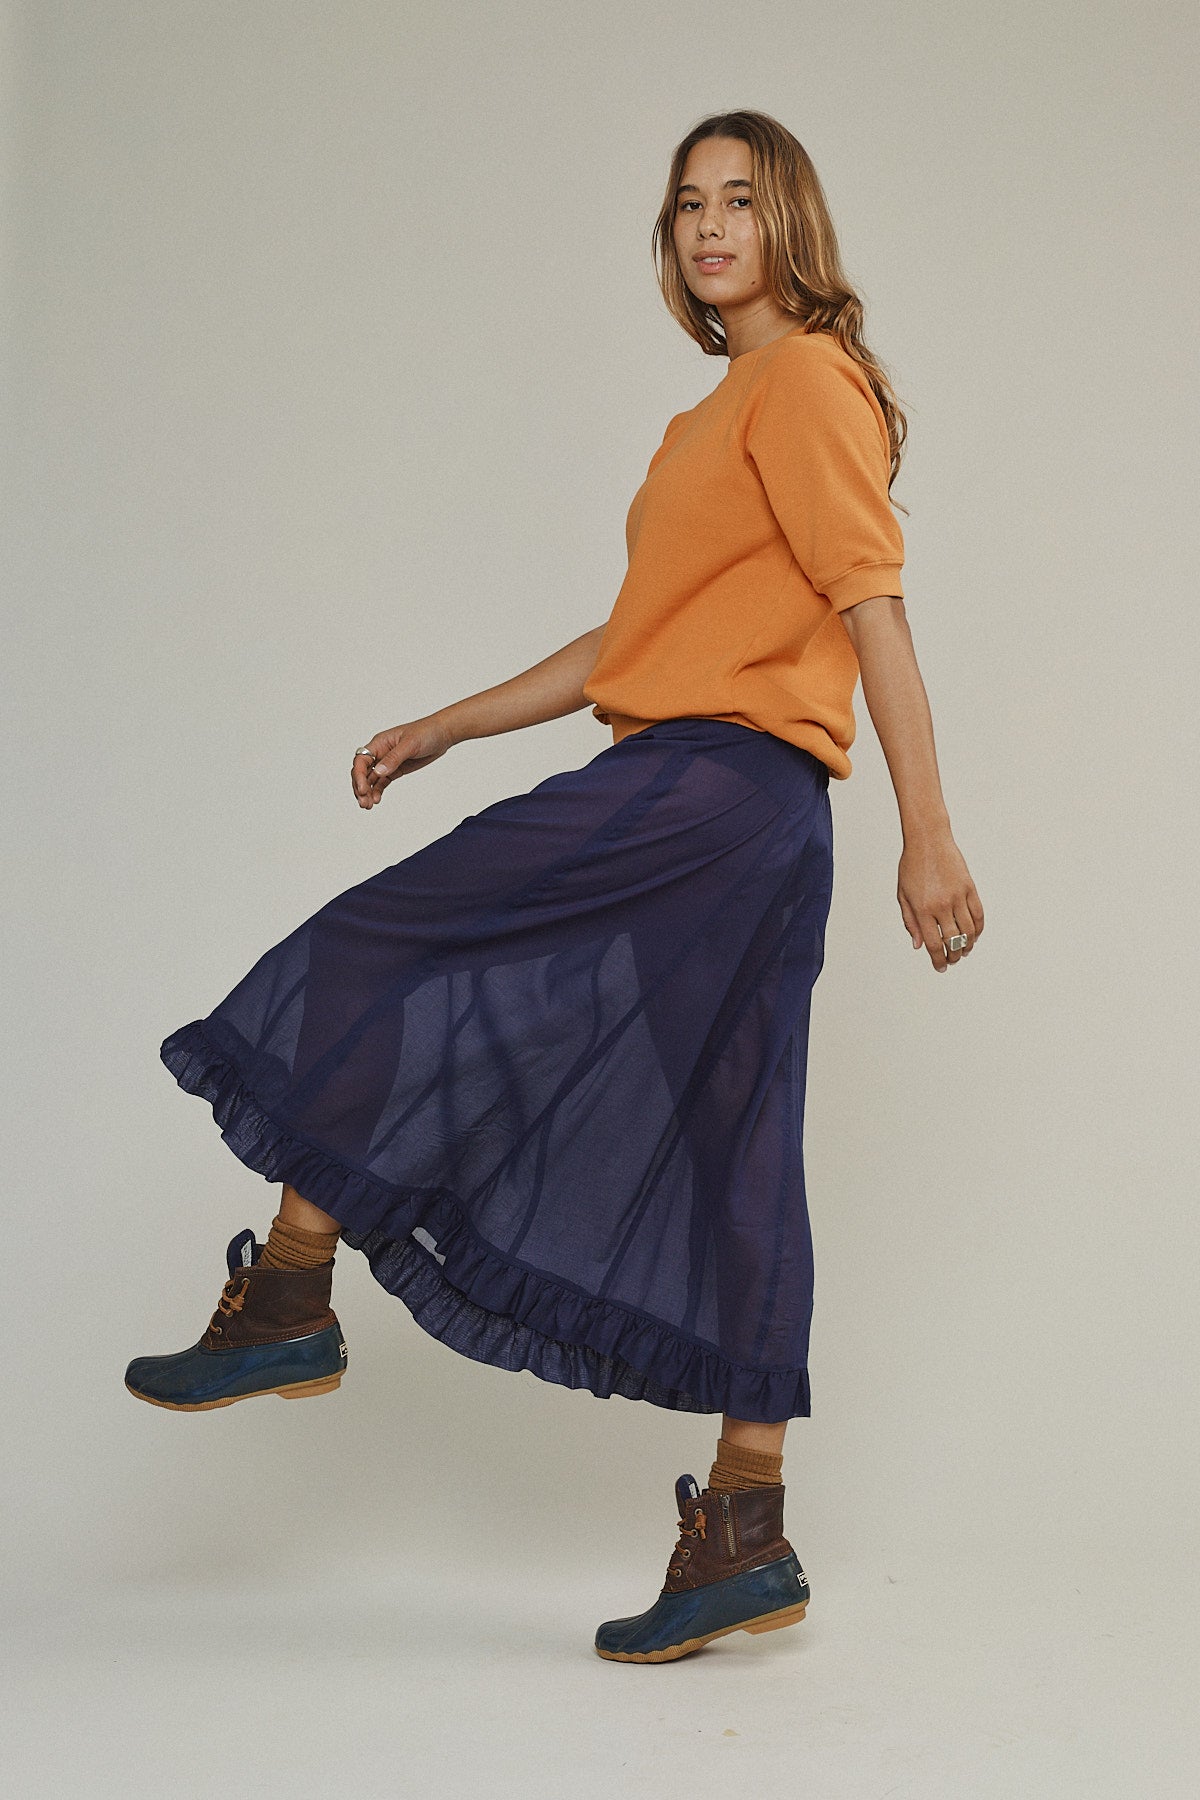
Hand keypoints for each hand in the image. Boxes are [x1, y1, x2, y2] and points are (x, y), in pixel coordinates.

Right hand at [351, 714, 454, 808]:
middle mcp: (380, 752)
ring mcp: (387, 762)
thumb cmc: (426, 732)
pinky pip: (381, 782)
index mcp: (379, 743)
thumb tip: (378, 771)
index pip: (361, 760)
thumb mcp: (410, 744)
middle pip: (362, 772)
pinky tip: (376, 800)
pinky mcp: (396, 770)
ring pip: (370, 779)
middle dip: (360, 787)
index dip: (358, 775)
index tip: (363, 789)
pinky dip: (377, 791)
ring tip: (368, 806)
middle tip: (364, 802)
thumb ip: (393, 758)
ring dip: (367, 792)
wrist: (442, 734)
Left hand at [897, 828, 984, 971]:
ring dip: (968, 945)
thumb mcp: (903, 895)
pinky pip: (978, 914)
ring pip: (969, 931)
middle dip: (953, 957)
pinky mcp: (969, 888)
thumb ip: (910, 922)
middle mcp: (941, 905)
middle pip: (953, 941)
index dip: (938, 960)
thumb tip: (918, 946)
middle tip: (952, 962)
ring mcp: (958, 896)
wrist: (928, 840)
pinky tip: (974, 935)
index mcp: (923, 909)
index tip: (940, 968)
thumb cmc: (911, 867)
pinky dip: (978, 929)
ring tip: (963, 951)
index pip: (933, 944)